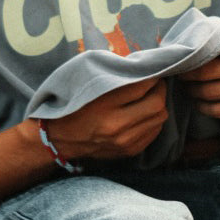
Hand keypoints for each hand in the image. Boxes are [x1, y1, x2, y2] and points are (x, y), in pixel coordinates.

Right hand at [42, 77, 168, 160]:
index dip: (152, 77)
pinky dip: (153, 121)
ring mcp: (124, 141)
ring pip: (159, 119)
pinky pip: (154, 132)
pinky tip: (144, 114)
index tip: (151, 72)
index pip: (142, 86)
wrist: (59, 138)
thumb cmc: (74, 104)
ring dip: (158, 105)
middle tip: (155, 84)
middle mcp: (116, 125)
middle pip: (157, 104)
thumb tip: (140, 68)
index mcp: (104, 104)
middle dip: (160, 90)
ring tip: (150, 98)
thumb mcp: (88, 83)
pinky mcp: (128, 151)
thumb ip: (114, 75)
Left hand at [180, 29, 219, 116]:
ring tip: (188, 87)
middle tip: (180, 75)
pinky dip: (203, 107)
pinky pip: (218, 110)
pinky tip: (200, 101)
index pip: (209, 47)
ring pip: (209, 93)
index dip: (190, 55)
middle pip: (204, 73)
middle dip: (186, 76)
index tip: (180, 58)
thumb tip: (186, 44)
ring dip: (192, 91)